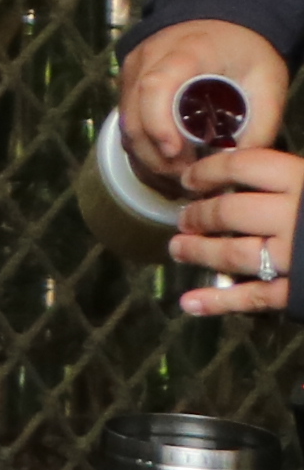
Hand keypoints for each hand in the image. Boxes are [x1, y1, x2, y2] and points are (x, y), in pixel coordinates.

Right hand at [127, 22, 290, 195]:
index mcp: (187, 52)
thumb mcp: (268, 83)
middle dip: (154, 154)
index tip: (176, 154)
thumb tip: (238, 166)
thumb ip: (259, 125)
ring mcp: (134, 70)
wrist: (225, 20)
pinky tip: (164, 166)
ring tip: (177, 178)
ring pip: (125, 123)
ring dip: (146, 157)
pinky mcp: (129, 83)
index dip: (158, 124)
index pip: (156, 86)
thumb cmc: (247, 50)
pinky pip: (126, 122)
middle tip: (185, 178)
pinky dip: (142, 148)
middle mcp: (150, 58)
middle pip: (133, 114)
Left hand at [175, 138, 303, 321]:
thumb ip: (298, 178)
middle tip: (182, 218)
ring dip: (199, 252)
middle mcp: (295, 217)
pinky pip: (252, 298)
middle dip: (199, 215)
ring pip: (233, 253)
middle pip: (230, 210)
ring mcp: (296, 257)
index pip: (246, 165)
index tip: (190, 178)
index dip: (210, 169)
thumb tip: (254, 167)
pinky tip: (190, 304)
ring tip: (178, 249)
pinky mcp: (300, 292)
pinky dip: (218, 302)